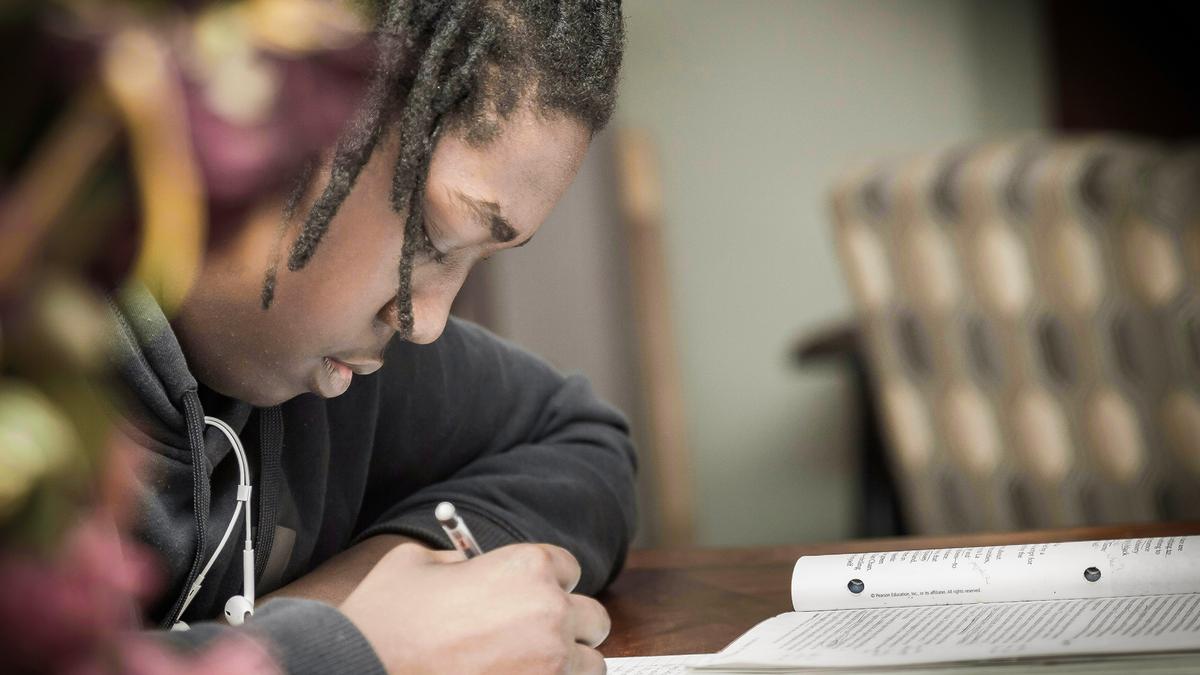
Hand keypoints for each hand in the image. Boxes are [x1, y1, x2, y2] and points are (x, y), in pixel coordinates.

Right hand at [340, 543, 609, 674]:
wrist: (358, 672)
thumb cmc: (385, 619)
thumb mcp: (420, 564)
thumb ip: (463, 560)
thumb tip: (477, 566)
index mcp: (527, 566)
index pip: (569, 568)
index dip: (546, 583)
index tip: (529, 598)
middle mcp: (550, 613)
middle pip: (592, 618)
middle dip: (567, 626)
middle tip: (531, 638)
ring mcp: (551, 665)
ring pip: (590, 665)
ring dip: (565, 666)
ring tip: (524, 668)